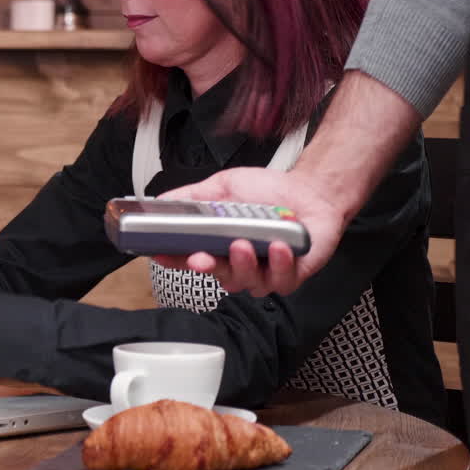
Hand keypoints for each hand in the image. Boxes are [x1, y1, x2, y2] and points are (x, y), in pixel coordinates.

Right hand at [157, 167, 345, 295]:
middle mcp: (240, 263)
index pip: (192, 258)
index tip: (162, 255)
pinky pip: (281, 281)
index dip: (175, 260)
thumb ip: (192, 196)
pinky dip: (278, 265)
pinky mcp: (292, 275)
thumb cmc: (270, 192)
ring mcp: (265, 272)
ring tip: (242, 244)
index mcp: (221, 246)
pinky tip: (277, 247)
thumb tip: (159, 201)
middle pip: (218, 275)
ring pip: (248, 283)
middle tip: (202, 257)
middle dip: (209, 267)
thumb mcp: (223, 186)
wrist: (310, 190)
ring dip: (243, 266)